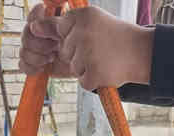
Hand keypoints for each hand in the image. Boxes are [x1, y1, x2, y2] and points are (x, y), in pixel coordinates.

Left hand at [19, 4, 153, 90]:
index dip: (72, 36)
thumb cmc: (114, 37)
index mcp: (81, 16)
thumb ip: (62, 25)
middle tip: (100, 49)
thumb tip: (33, 28)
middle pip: (64, 52)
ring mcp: (87, 55)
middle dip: (79, 54)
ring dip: (86, 68)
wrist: (140, 52)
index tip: (86, 36)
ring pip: (73, 68)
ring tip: (104, 59)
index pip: (58, 29)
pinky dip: (93, 79)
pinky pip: (82, 82)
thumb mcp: (90, 22)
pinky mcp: (92, 75)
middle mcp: (82, 33)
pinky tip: (106, 70)